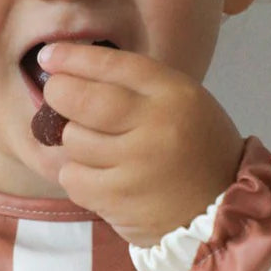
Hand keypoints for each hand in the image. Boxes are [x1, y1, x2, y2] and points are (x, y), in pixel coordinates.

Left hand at [39, 42, 244, 246]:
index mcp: (176, 94)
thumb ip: (137, 89)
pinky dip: (77, 176)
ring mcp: (135, 165)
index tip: (49, 55)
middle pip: (81, 99)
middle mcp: (156, 125)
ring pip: (72, 139)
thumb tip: (70, 73)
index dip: (74, 58)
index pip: (114, 64)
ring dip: (75, 142)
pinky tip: (100, 178)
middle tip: (57, 97)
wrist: (221, 215)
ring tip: (98, 150)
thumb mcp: (184, 105)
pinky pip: (72, 177)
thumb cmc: (196, 153)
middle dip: (59, 94)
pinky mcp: (118, 198)